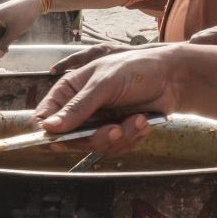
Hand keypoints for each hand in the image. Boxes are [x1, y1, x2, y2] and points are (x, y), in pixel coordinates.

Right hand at [0, 0, 41, 55]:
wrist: (36, 2)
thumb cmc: (25, 16)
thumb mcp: (14, 32)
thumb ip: (5, 44)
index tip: (2, 55)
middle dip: (5, 39)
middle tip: (14, 43)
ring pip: (1, 30)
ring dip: (9, 35)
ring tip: (19, 32)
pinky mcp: (4, 11)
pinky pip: (4, 25)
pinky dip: (10, 29)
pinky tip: (19, 27)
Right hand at [31, 44, 187, 151]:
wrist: (172, 78)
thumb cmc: (136, 69)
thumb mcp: (104, 84)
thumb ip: (78, 107)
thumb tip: (49, 127)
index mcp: (68, 91)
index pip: (44, 117)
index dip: (46, 132)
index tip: (57, 141)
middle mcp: (79, 109)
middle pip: (70, 140)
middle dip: (95, 138)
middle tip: (114, 130)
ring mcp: (98, 122)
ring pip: (95, 147)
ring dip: (121, 136)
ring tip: (138, 119)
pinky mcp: (116, 132)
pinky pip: (115, 148)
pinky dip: (132, 137)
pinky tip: (143, 121)